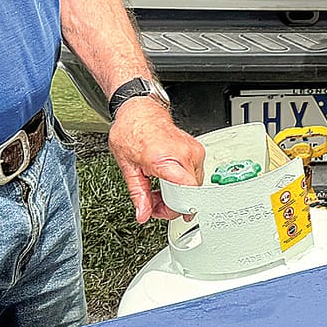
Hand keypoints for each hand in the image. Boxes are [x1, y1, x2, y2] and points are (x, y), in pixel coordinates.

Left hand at [109, 102, 206, 225]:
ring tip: (158, 191)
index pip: (186, 189)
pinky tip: (168, 182)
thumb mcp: (128, 168)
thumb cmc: (132, 132)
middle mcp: (184, 153)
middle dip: (173, 203)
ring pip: (193, 185)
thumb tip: (143, 214)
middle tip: (155, 204)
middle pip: (190, 191)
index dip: (181, 206)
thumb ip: (139, 194)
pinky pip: (195, 175)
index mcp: (165, 158)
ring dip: (177, 194)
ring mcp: (193, 150)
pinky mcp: (197, 149)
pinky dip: (182, 183)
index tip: (175, 215)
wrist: (140, 112)